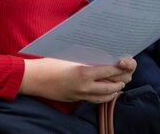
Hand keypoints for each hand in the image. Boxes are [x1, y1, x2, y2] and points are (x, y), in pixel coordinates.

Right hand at [21, 57, 135, 102]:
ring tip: (120, 84)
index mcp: (84, 72)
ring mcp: (80, 95)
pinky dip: (105, 96)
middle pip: (111, 87)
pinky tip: (107, 92)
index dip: (120, 67)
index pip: (110, 71)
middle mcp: (85, 87)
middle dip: (121, 80)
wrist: (33, 78)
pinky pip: (95, 100)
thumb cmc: (49, 63)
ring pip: (105, 97)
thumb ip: (87, 60)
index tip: (125, 61)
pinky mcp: (76, 100)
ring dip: (115, 90)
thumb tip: (102, 58)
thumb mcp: (70, 58)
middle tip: (126, 73)